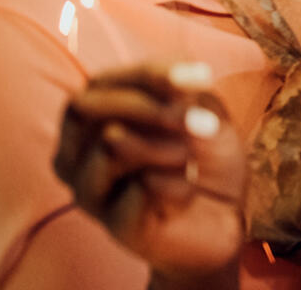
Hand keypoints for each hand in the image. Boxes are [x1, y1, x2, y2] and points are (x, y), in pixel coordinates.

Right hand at [53, 63, 246, 285]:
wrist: (224, 216)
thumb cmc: (204, 155)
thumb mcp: (204, 110)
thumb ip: (189, 94)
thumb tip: (183, 85)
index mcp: (92, 119)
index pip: (100, 82)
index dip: (150, 75)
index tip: (203, 77)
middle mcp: (75, 154)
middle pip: (85, 109)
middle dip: (150, 105)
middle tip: (201, 120)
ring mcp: (88, 191)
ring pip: (110, 146)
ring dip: (168, 143)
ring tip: (191, 157)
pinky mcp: (114, 225)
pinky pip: (143, 188)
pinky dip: (180, 182)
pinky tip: (189, 192)